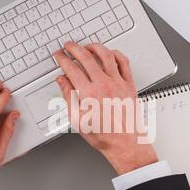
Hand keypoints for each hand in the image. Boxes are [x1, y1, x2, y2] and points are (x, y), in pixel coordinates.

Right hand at [54, 42, 157, 175]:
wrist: (125, 143)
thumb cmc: (103, 135)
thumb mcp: (77, 119)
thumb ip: (68, 97)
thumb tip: (62, 81)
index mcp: (89, 94)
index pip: (71, 68)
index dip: (62, 59)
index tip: (59, 56)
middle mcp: (104, 85)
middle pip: (86, 57)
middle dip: (74, 48)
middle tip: (68, 46)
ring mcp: (118, 83)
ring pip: (106, 55)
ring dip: (94, 47)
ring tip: (87, 46)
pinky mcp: (129, 85)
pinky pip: (124, 62)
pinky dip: (115, 54)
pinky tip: (109, 53)